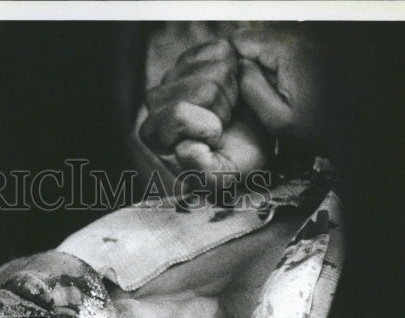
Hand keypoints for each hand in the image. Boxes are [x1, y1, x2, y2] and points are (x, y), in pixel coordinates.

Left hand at [139, 35, 268, 180]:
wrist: (250, 144)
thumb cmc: (231, 164)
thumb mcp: (218, 179)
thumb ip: (198, 170)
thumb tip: (183, 148)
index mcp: (155, 133)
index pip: (178, 115)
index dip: (207, 127)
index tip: (216, 139)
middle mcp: (157, 102)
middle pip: (201, 90)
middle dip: (221, 108)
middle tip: (224, 124)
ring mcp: (175, 75)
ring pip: (215, 69)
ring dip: (230, 91)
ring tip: (227, 110)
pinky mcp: (196, 56)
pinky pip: (222, 51)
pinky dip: (236, 68)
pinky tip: (230, 89)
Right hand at [231, 26, 324, 148]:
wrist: (352, 130)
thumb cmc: (319, 128)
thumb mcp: (276, 118)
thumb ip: (251, 88)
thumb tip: (238, 67)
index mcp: (289, 51)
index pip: (241, 40)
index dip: (232, 63)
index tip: (236, 85)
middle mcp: (300, 37)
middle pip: (254, 38)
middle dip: (247, 62)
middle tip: (254, 92)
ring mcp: (308, 41)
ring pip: (267, 44)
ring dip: (262, 65)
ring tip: (270, 91)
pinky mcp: (313, 49)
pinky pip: (282, 51)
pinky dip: (276, 66)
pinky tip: (283, 87)